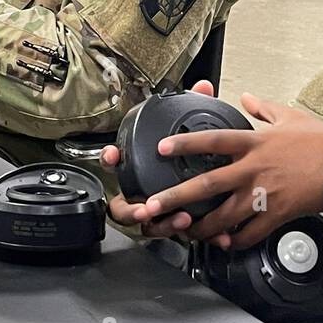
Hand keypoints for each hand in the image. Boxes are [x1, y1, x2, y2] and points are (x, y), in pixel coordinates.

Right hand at [101, 79, 214, 235]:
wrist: (212, 184)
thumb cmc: (187, 156)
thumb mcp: (192, 131)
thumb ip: (195, 108)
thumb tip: (204, 87)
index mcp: (138, 169)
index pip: (116, 163)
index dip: (110, 158)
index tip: (113, 154)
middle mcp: (141, 192)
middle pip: (123, 207)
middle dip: (131, 210)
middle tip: (145, 208)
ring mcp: (155, 212)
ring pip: (149, 227)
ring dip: (163, 225)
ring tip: (181, 220)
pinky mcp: (173, 226)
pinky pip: (176, 235)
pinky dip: (191, 234)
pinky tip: (207, 234)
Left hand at [103, 84, 322, 250]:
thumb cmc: (321, 142)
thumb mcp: (290, 116)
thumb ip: (263, 109)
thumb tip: (246, 98)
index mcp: (255, 143)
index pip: (213, 141)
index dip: (186, 143)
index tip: (163, 148)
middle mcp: (254, 170)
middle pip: (208, 185)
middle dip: (177, 196)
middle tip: (153, 205)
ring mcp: (264, 195)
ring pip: (224, 216)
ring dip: (201, 226)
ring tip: (183, 232)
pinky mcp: (277, 215)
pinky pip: (250, 233)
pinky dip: (234, 240)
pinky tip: (223, 243)